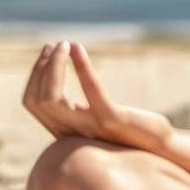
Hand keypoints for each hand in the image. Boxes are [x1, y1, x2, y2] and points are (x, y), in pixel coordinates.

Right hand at [20, 41, 169, 148]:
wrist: (158, 145)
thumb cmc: (126, 129)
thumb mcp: (93, 118)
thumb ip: (74, 110)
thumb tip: (57, 84)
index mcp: (63, 129)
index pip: (32, 103)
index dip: (35, 74)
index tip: (47, 51)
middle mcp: (71, 132)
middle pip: (37, 100)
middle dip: (42, 67)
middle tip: (56, 44)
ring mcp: (90, 128)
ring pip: (53, 99)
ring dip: (55, 66)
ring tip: (66, 45)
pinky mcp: (111, 121)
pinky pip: (90, 92)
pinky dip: (81, 67)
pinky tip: (78, 49)